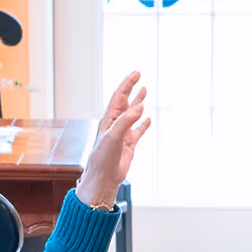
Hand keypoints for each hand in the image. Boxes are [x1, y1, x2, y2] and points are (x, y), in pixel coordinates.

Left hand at [76, 72, 151, 208]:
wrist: (103, 178)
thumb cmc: (103, 158)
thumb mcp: (113, 136)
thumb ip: (126, 121)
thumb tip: (140, 107)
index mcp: (109, 119)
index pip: (119, 96)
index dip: (127, 84)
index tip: (136, 73)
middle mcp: (115, 124)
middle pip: (125, 101)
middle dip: (131, 88)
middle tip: (138, 76)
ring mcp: (122, 134)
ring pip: (132, 114)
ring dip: (138, 103)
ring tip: (144, 92)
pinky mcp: (128, 145)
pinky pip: (137, 131)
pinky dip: (143, 124)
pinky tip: (148, 120)